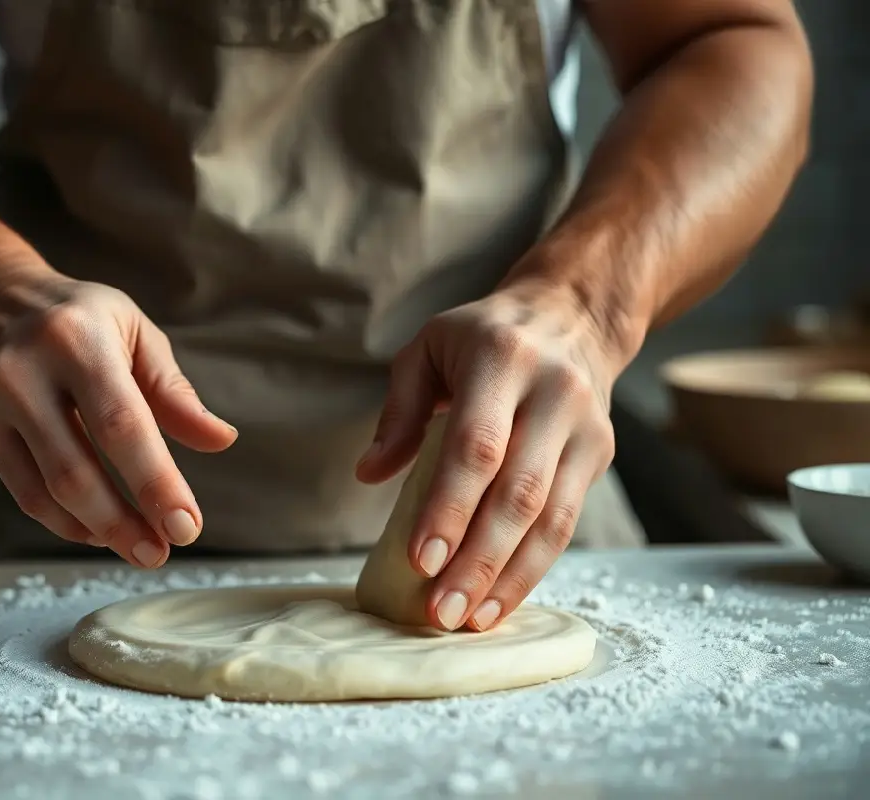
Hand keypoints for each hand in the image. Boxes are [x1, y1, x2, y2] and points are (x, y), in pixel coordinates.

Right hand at [0, 264, 237, 566]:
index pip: (120, 425)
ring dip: (98, 531)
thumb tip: (220, 440)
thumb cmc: (76, 317)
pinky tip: (100, 529)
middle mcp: (24, 374)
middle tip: (161, 552)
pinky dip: (67, 521)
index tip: (186, 525)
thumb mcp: (133, 332)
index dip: (155, 482)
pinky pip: (27, 494)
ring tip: (141, 548)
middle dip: (124, 523)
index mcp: (75, 340)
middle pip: (76, 471)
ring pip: (47, 492)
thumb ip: (174, 391)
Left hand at [356, 281, 624, 630]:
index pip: (476, 444)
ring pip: (551, 517)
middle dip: (478, 559)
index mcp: (501, 360)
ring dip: (509, 577)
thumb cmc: (482, 337)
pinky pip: (567, 523)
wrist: (572, 315)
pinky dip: (532, 568)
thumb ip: (398, 411)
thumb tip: (370, 473)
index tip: (419, 559)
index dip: (449, 506)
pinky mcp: (599, 454)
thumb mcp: (428, 350)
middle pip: (517, 491)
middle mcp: (552, 393)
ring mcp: (584, 426)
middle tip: (441, 610)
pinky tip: (500, 600)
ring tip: (469, 619)